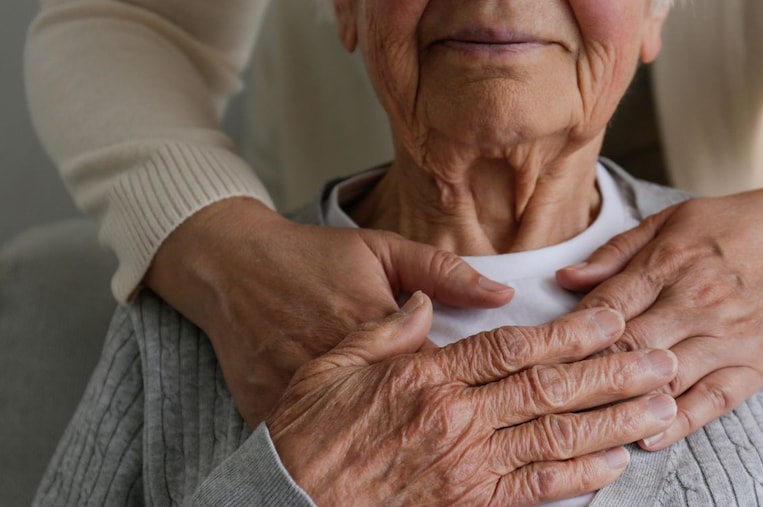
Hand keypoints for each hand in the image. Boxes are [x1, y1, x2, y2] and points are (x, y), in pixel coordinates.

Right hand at [145, 197, 513, 425]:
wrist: (229, 266)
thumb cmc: (313, 256)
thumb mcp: (383, 250)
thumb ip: (444, 273)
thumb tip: (503, 293)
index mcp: (380, 325)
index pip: (442, 375)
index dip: (467, 392)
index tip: (485, 401)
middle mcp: (342, 363)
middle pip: (405, 413)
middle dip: (438, 427)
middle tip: (451, 432)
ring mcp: (299, 389)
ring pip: (358, 436)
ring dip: (389, 446)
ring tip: (409, 449)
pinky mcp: (267, 410)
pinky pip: (308, 444)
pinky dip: (333, 451)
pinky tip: (356, 457)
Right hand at [268, 293, 678, 505]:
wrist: (289, 503)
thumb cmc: (306, 434)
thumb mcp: (332, 364)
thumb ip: (387, 330)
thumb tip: (428, 306)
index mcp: (427, 377)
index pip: (514, 347)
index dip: (570, 333)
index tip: (611, 320)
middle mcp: (456, 419)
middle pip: (550, 388)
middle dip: (614, 372)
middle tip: (660, 359)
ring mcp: (465, 467)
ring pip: (555, 437)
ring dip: (613, 420)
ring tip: (660, 405)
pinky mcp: (467, 506)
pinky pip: (535, 490)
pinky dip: (579, 476)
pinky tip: (615, 460)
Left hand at [557, 184, 762, 448]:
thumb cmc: (732, 226)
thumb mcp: (671, 221)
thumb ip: (615, 253)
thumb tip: (564, 279)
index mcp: (672, 260)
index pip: (607, 306)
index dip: (569, 332)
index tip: (543, 352)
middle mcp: (699, 300)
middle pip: (629, 345)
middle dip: (585, 371)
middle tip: (550, 394)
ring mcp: (730, 335)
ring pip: (665, 377)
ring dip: (623, 400)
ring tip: (584, 421)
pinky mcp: (757, 364)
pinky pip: (711, 401)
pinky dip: (677, 422)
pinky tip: (645, 436)